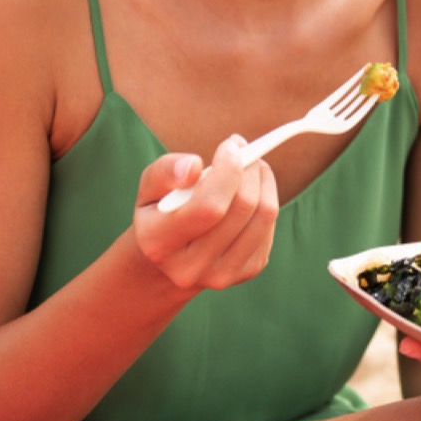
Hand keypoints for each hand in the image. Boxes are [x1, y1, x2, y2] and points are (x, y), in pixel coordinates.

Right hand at [132, 135, 279, 291]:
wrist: (170, 258)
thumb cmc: (161, 211)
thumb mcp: (150, 187)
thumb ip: (165, 171)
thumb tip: (194, 167)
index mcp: (159, 243)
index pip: (208, 206)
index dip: (228, 170)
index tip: (231, 145)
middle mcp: (189, 268)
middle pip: (242, 208)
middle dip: (249, 169)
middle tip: (243, 148)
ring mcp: (221, 274)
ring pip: (264, 215)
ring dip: (263, 180)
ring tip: (249, 165)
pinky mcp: (247, 271)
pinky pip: (270, 225)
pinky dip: (266, 198)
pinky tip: (249, 192)